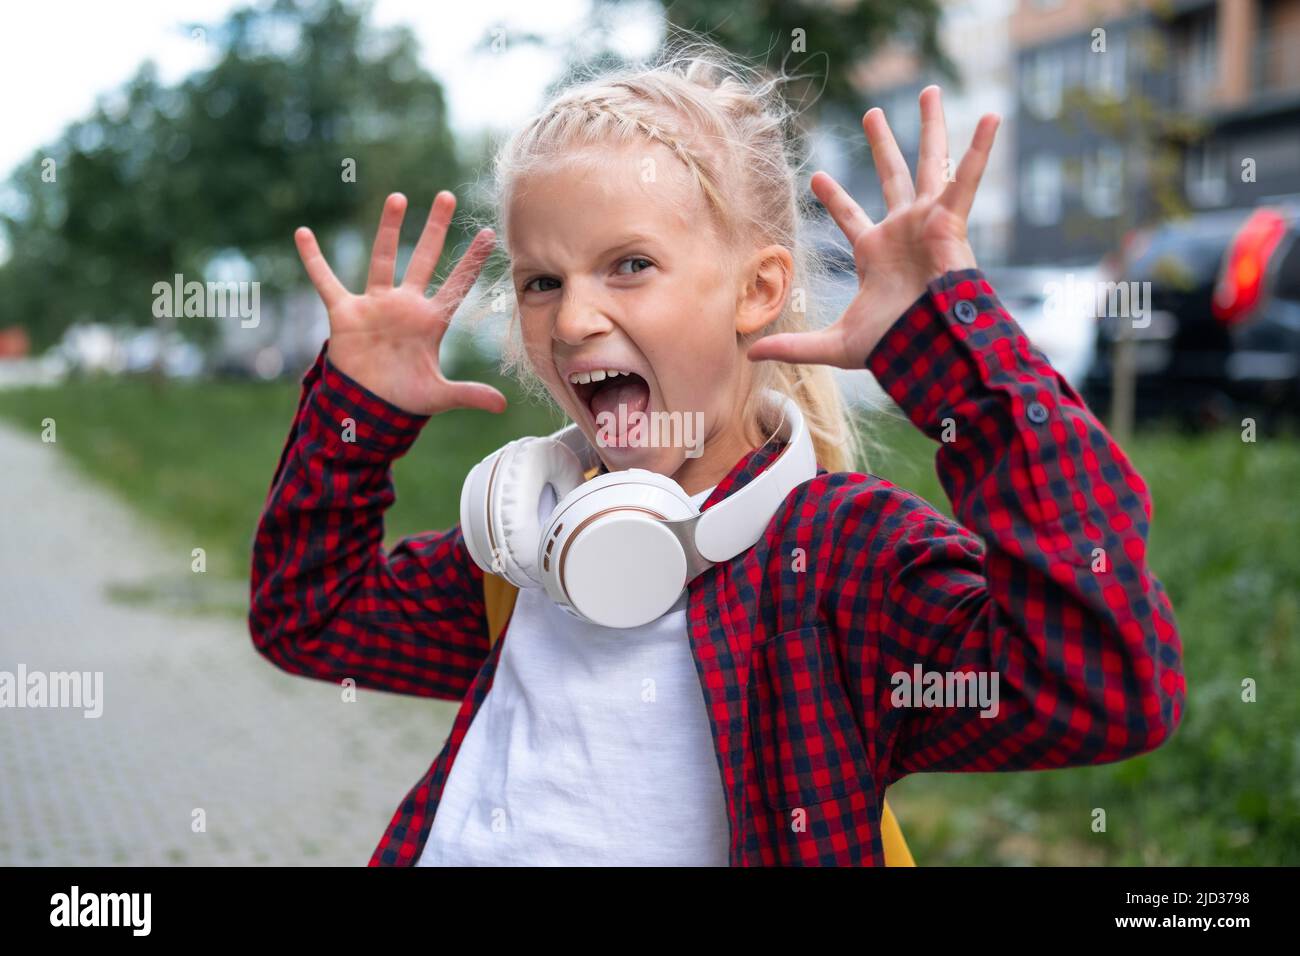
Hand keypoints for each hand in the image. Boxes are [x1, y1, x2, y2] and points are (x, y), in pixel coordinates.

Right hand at [294, 191, 505, 415]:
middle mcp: (405, 305)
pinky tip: (303, 234)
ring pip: (383, 258)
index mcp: (430, 322)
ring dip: (389, 228)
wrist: (367, 407)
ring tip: (399, 197)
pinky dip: (313, 260)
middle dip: (436, 228)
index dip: (471, 262)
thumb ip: (469, 394)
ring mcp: (375, 305)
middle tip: (447, 196)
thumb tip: (502, 406)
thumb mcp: (438, 396)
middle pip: (424, 258)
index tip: (490, 235)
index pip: (456, 285)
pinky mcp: (345, 313)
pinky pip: (326, 281)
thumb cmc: (404, 398)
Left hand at [748, 86, 999, 368]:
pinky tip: (990, 116)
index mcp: (877, 255)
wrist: (931, 347)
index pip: (851, 217)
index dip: (835, 198)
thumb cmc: (893, 347)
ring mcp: (927, 223)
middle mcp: (903, 232)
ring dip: (930, 128)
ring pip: (929, 164)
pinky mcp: (950, 222)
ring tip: (929, 91)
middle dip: (882, 145)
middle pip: (892, 177)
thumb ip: (794, 345)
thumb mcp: (834, 344)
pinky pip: (966, 178)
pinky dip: (979, 149)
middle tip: (870, 113)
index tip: (818, 178)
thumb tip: (752, 355)